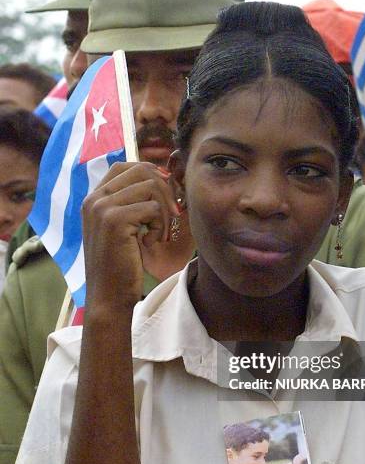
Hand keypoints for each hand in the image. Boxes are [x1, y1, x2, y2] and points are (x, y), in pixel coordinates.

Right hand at [81, 162, 179, 311]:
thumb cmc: (121, 266)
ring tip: (160, 233)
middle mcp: (94, 199)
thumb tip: (163, 176)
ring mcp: (102, 208)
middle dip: (165, 191)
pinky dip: (160, 225)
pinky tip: (151, 242)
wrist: (108, 296)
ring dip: (165, 211)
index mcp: (94, 199)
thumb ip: (132, 203)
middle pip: (142, 171)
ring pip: (151, 187)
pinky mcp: (114, 220)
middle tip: (172, 216)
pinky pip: (153, 208)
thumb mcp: (124, 229)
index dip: (152, 175)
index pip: (126, 166)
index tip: (166, 198)